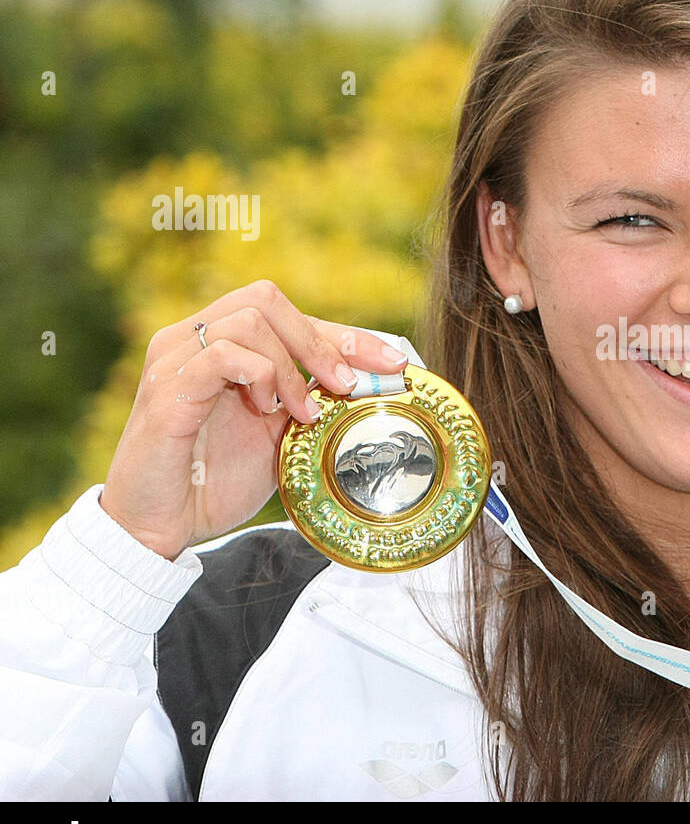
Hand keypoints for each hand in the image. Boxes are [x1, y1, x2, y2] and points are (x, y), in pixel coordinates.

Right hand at [99, 280, 409, 559]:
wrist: (162, 524)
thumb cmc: (216, 479)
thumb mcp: (280, 435)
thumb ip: (311, 401)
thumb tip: (373, 383)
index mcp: (221, 344)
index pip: (288, 314)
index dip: (346, 335)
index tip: (394, 362)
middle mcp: (193, 338)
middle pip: (267, 299)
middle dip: (322, 341)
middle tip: (348, 386)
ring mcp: (175, 358)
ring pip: (249, 319)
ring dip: (292, 365)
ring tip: (302, 412)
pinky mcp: (166, 387)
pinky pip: (222, 353)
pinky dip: (261, 376)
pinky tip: (269, 411)